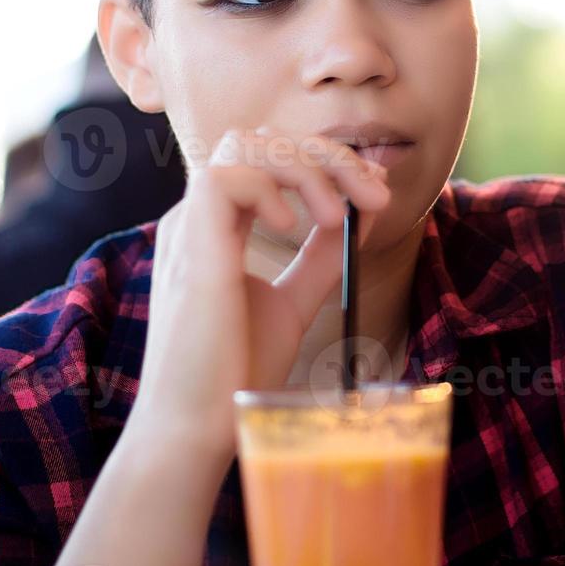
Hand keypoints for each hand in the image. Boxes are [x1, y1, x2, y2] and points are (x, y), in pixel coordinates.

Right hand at [127, 127, 390, 443]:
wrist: (196, 426)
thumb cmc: (234, 372)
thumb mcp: (293, 301)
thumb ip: (319, 257)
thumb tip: (361, 213)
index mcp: (217, 226)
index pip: (270, 157)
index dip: (327, 161)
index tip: (375, 191)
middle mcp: (199, 217)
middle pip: (261, 138)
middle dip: (328, 155)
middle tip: (376, 192)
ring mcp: (188, 227)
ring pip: (244, 144)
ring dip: (307, 167)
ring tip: (340, 216)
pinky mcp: (189, 245)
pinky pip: (223, 175)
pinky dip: (271, 189)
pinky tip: (296, 228)